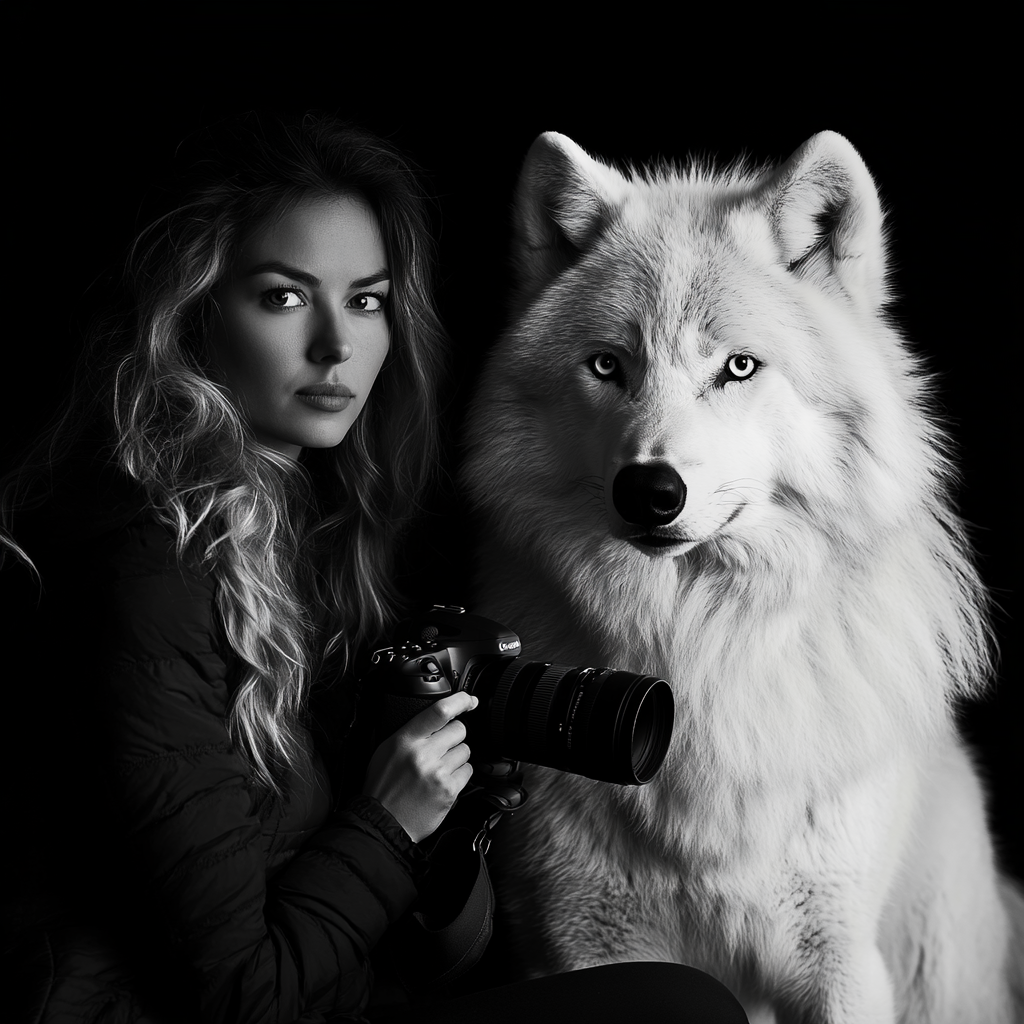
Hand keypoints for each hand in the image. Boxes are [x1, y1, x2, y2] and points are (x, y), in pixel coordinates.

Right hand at [363, 691, 477, 842]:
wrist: (382, 822)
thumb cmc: (383, 787)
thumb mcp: (387, 751)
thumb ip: (411, 733)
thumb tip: (437, 718)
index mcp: (405, 740)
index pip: (439, 711)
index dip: (460, 701)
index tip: (469, 700)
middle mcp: (423, 755)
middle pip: (459, 729)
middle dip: (453, 737)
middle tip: (440, 749)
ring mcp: (438, 773)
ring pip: (465, 750)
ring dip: (456, 757)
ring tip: (438, 769)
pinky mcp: (449, 791)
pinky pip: (467, 771)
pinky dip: (459, 775)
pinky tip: (443, 782)